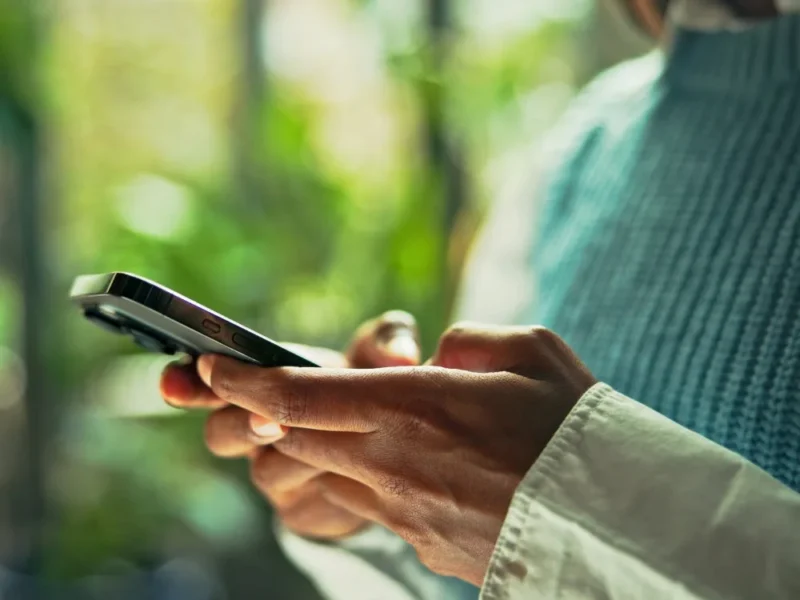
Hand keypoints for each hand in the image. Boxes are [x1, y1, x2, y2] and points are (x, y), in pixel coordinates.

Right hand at [160, 310, 420, 539]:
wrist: (395, 450)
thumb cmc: (374, 387)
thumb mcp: (380, 355)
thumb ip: (386, 339)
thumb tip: (400, 355)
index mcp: (262, 385)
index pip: (208, 382)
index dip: (187, 381)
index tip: (175, 380)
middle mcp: (257, 432)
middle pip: (222, 433)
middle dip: (241, 424)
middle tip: (269, 419)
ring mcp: (277, 476)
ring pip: (264, 470)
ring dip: (291, 455)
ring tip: (325, 444)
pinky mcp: (302, 513)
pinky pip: (302, 506)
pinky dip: (324, 488)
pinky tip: (351, 475)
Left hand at [194, 324, 595, 584]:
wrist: (613, 526)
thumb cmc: (575, 430)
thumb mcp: (530, 351)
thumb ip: (468, 340)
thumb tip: (436, 356)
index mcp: (411, 406)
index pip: (299, 394)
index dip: (245, 380)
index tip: (212, 365)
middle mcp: (391, 461)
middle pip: (296, 436)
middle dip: (260, 411)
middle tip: (242, 389)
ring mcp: (401, 509)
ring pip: (324, 472)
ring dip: (308, 445)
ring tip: (320, 421)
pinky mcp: (419, 541)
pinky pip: (368, 503)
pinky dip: (357, 476)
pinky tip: (390, 461)